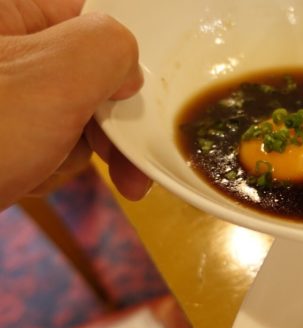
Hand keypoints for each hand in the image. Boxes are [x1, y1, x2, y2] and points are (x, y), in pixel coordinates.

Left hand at [0, 0, 150, 208]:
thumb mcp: (53, 78)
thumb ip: (109, 48)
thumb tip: (126, 63)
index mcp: (2, 9)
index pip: (88, 16)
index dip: (120, 61)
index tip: (130, 103)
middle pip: (81, 70)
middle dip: (100, 122)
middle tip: (122, 161)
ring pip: (66, 112)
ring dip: (71, 151)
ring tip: (40, 165)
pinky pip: (40, 139)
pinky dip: (44, 165)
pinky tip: (25, 176)